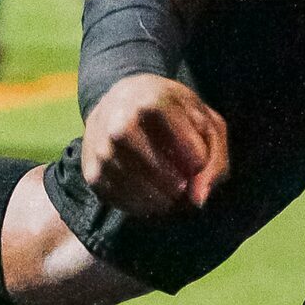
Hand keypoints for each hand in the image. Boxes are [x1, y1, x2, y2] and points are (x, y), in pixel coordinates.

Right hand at [81, 74, 228, 215]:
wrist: (124, 100)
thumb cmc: (174, 115)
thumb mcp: (204, 122)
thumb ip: (214, 158)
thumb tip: (199, 200)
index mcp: (152, 99)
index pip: (175, 131)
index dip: (191, 152)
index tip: (198, 163)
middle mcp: (119, 118)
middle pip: (143, 156)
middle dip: (168, 180)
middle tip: (182, 189)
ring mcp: (100, 144)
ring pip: (123, 177)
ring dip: (152, 197)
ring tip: (169, 199)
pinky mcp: (90, 168)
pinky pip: (110, 193)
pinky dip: (134, 205)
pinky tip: (150, 202)